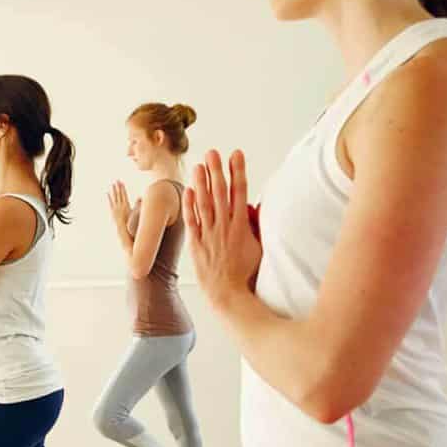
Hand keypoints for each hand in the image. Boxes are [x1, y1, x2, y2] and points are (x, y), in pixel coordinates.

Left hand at [107, 181, 134, 228]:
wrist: (123, 228)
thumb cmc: (130, 221)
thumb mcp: (134, 211)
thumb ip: (137, 203)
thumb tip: (140, 197)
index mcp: (126, 204)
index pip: (124, 194)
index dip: (123, 188)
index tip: (122, 182)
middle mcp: (121, 205)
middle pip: (119, 194)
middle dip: (118, 186)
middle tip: (116, 180)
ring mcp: (116, 207)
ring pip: (114, 197)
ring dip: (113, 190)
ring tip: (112, 184)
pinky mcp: (112, 211)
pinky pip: (110, 202)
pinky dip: (108, 197)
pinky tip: (107, 192)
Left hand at [184, 150, 262, 309]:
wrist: (228, 294)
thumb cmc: (246, 273)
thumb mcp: (258, 247)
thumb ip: (255, 225)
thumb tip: (253, 205)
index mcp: (241, 226)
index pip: (240, 192)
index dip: (238, 171)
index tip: (236, 154)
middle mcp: (224, 227)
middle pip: (220, 193)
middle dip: (217, 171)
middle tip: (213, 152)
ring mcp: (209, 235)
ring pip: (204, 204)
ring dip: (201, 183)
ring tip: (199, 165)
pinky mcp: (196, 244)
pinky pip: (192, 221)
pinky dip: (189, 206)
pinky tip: (187, 190)